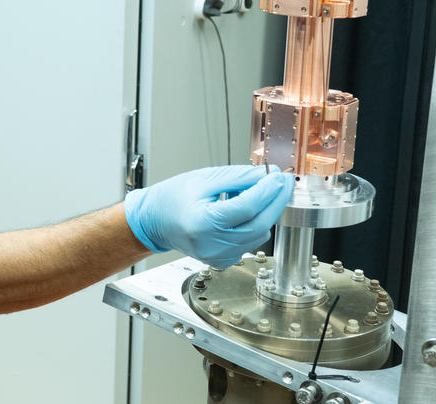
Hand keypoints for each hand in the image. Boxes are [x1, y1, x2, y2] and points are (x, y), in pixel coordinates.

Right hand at [124, 165, 293, 267]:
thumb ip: (237, 177)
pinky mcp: (223, 260)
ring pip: (258, 234)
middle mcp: (211, 244)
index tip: (278, 177)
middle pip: (259, 224)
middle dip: (275, 201)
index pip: (247, 207)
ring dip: (264, 211)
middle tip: (282, 183)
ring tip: (250, 192)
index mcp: (203, 222)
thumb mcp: (203, 179)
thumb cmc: (172, 199)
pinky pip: (250, 242)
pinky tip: (242, 209)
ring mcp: (218, 256)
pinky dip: (253, 224)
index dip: (268, 191)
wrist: (153, 221)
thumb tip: (265, 175)